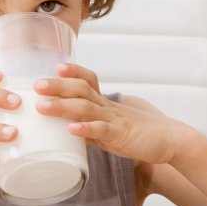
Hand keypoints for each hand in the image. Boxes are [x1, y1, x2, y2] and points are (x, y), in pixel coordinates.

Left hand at [33, 63, 192, 164]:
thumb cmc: (140, 134)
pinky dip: (85, 129)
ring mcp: (114, 120)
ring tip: (42, 106)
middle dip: (57, 86)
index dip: (73, 71)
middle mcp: (108, 107)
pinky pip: (101, 131)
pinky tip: (71, 130)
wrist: (170, 139)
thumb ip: (91, 127)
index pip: (89, 80)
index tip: (56, 66)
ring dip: (62, 106)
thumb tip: (68, 132)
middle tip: (36, 85)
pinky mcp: (120, 135)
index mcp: (106, 103)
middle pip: (81, 89)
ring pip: (85, 108)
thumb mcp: (111, 127)